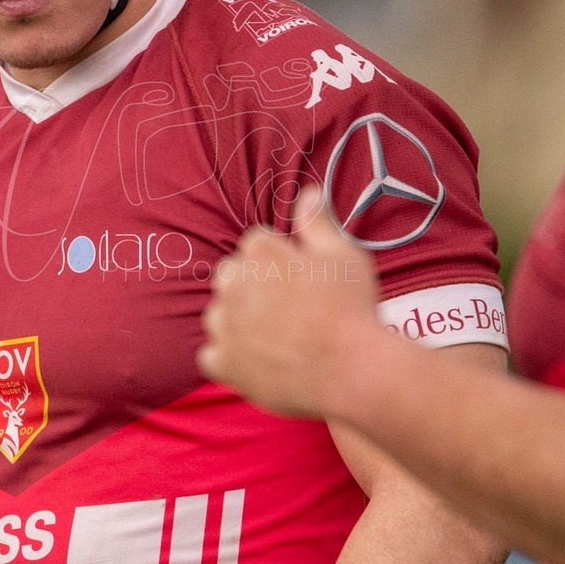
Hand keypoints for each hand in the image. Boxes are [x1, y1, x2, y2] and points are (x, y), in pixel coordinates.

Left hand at [199, 187, 383, 418]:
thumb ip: (317, 223)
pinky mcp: (223, 363)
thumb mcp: (344, 255)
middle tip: (291, 310)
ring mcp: (224, 325)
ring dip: (238, 323)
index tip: (302, 282)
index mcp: (259, 251)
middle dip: (253, 288)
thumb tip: (308, 192)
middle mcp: (233, 283)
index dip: (281, 263)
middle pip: (231, 277)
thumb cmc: (352, 310)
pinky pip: (211, 356)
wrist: (353, 371)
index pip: (255, 246)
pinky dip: (229, 359)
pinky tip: (257, 362)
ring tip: (276, 338)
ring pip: (219, 315)